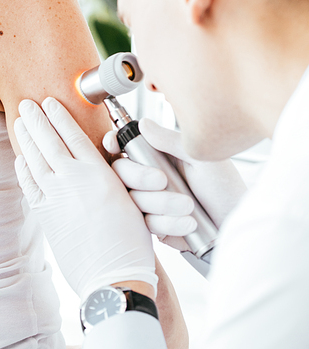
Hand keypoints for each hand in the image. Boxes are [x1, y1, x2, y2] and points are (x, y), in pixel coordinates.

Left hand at [14, 97, 156, 301]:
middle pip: (49, 141)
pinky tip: (20, 158)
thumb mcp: (125, 197)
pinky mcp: (46, 215)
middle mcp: (74, 180)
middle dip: (36, 120)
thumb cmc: (128, 240)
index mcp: (99, 173)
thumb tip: (89, 165)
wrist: (114, 274)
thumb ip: (105, 177)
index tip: (50, 102)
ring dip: (26, 138)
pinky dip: (23, 168)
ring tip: (19, 122)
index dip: (59, 116)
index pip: (73, 135)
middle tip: (26, 104)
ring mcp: (56, 197)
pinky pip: (29, 185)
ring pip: (35, 159)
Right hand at [104, 118, 245, 249]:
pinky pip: (148, 223)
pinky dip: (168, 222)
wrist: (234, 225)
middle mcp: (150, 176)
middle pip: (122, 171)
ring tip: (189, 205)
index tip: (114, 145)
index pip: (127, 144)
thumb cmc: (223, 188)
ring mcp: (150, 201)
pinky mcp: (154, 224)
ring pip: (135, 199)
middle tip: (162, 180)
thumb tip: (143, 123)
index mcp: (160, 154)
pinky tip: (189, 223)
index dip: (115, 143)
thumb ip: (170, 141)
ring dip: (162, 203)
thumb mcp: (201, 159)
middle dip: (140, 176)